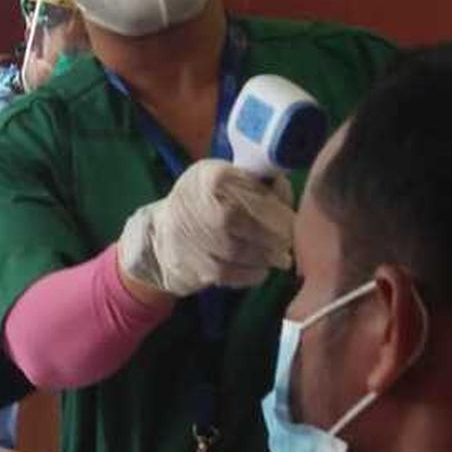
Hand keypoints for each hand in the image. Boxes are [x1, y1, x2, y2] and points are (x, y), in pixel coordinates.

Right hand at [118, 159, 294, 297]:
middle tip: (288, 242)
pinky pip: (234, 275)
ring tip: (278, 258)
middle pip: (252, 225)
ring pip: (244, 253)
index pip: (257, 197)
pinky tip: (259, 269)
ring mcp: (195, 239)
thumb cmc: (203, 203)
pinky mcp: (196, 268)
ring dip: (267, 257)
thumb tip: (285, 194)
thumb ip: (258, 183)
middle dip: (277, 236)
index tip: (292, 221)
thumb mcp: (226, 180)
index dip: (280, 212)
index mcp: (213, 177)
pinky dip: (252, 274)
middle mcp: (201, 205)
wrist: (159, 235)